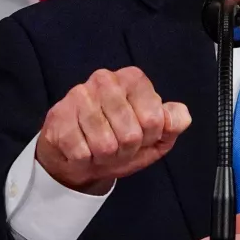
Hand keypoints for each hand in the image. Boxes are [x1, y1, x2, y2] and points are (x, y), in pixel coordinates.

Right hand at [35, 67, 190, 194]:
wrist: (79, 156)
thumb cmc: (120, 142)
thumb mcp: (154, 136)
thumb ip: (172, 124)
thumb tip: (181, 117)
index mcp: (133, 79)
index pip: (154, 119)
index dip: (149, 137)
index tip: (141, 136)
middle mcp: (105, 79)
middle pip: (131, 134)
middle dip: (126, 151)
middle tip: (118, 147)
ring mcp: (79, 95)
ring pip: (105, 145)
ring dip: (105, 158)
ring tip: (100, 150)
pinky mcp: (58, 116)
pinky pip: (81, 153)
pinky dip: (84, 160)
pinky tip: (81, 150)